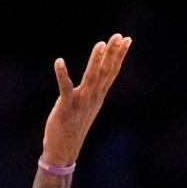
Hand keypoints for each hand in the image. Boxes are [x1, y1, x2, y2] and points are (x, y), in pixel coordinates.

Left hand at [41, 33, 131, 165]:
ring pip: (91, 78)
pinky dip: (62, 74)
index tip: (127, 40)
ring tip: (100, 44)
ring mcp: (80, 103)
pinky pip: (65, 88)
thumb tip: (94, 79)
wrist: (63, 152)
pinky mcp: (65, 107)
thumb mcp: (86, 108)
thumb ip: (90, 93)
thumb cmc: (72, 128)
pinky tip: (59, 61)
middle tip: (120, 35)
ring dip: (95, 60)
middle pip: (106, 72)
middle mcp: (93, 98)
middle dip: (113, 53)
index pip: (112, 72)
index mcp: (98, 97)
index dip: (119, 56)